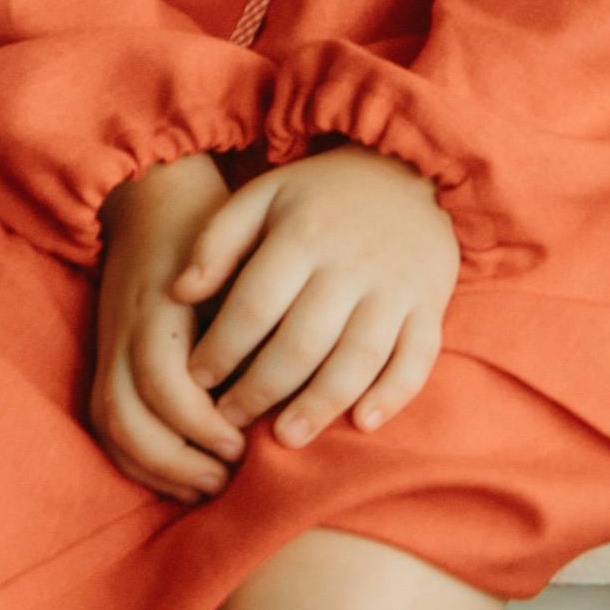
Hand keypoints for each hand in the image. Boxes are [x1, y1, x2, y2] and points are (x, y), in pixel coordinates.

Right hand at [93, 152, 247, 499]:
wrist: (155, 199)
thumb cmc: (217, 234)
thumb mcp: (240, 263)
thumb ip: (253, 319)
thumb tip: (287, 388)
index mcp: (158, 308)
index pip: (161, 381)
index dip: (199, 422)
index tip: (242, 444)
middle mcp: (123, 332)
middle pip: (126, 417)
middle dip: (177, 459)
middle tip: (230, 476)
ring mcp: (107, 349)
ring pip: (113, 427)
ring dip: (159, 468)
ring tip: (212, 486)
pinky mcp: (104, 362)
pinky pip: (107, 425)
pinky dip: (140, 462)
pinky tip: (185, 479)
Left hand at [180, 144, 459, 449]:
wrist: (409, 173)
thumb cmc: (321, 196)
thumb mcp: (264, 197)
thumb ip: (217, 241)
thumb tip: (180, 292)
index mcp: (304, 235)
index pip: (254, 305)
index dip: (221, 349)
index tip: (197, 380)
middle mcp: (353, 263)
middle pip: (303, 341)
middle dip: (260, 389)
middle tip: (230, 421)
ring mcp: (396, 287)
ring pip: (358, 358)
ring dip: (320, 405)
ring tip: (285, 437)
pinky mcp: (430, 305)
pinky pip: (417, 359)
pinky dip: (392, 395)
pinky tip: (361, 424)